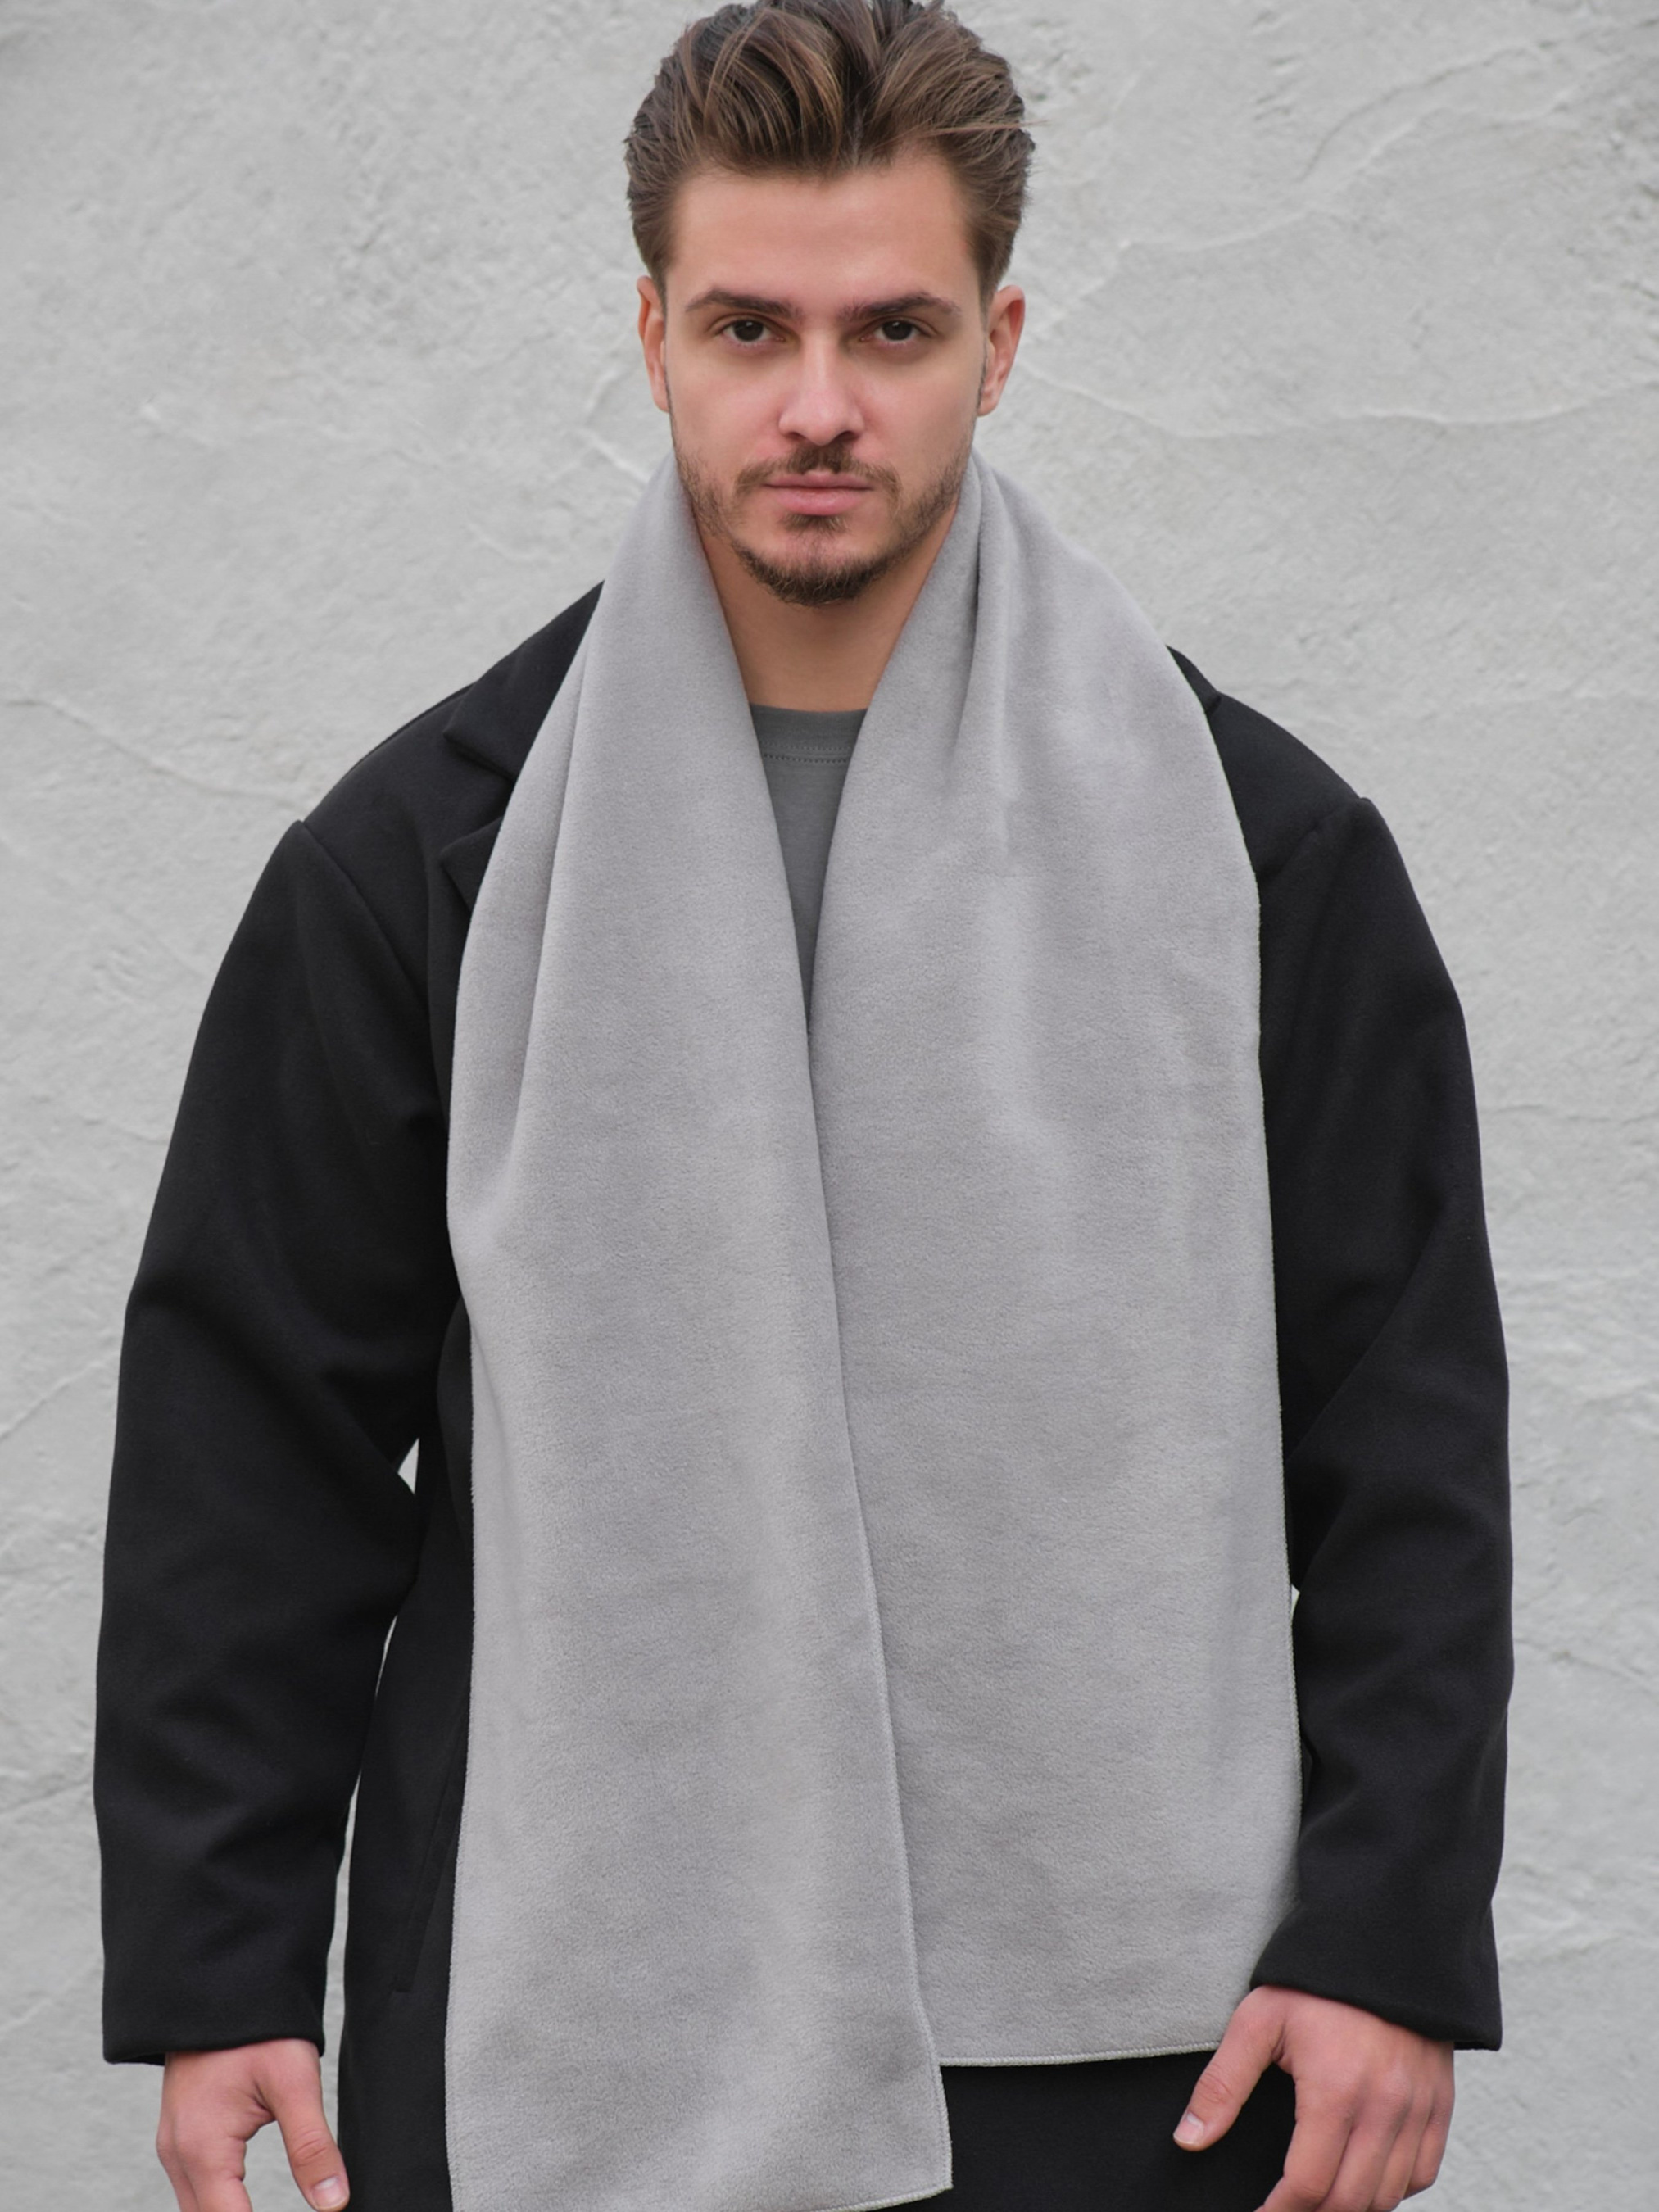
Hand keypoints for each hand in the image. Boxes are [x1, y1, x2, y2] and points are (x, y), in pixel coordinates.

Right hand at [158, 2039, 349, 2211]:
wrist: (220, 1982)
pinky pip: (195, 2191)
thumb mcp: (294, 2081)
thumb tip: (333, 2203)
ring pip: (198, 2211)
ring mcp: (174, 2147)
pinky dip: (220, 2207)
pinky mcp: (181, 2138)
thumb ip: (312, 2146)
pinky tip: (243, 2210)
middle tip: (308, 2210)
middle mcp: (179, 2157)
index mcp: (203, 2150)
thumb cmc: (257, 2027)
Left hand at [1173, 1985, 1453, 2210]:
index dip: (1279, 2211)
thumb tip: (1189, 2139)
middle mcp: (1385, 2108)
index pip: (1309, 2184)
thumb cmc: (1316, 1980)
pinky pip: (1422, 2173)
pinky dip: (1393, 2188)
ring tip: (1319, 2198)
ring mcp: (1419, 2110)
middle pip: (1351, 2201)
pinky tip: (1364, 2177)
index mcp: (1337, 2091)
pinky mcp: (1440, 2104)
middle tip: (1284, 2208)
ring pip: (1389, 2196)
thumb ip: (1223, 2084)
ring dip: (1353, 2206)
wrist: (1385, 1940)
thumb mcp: (1258, 2019)